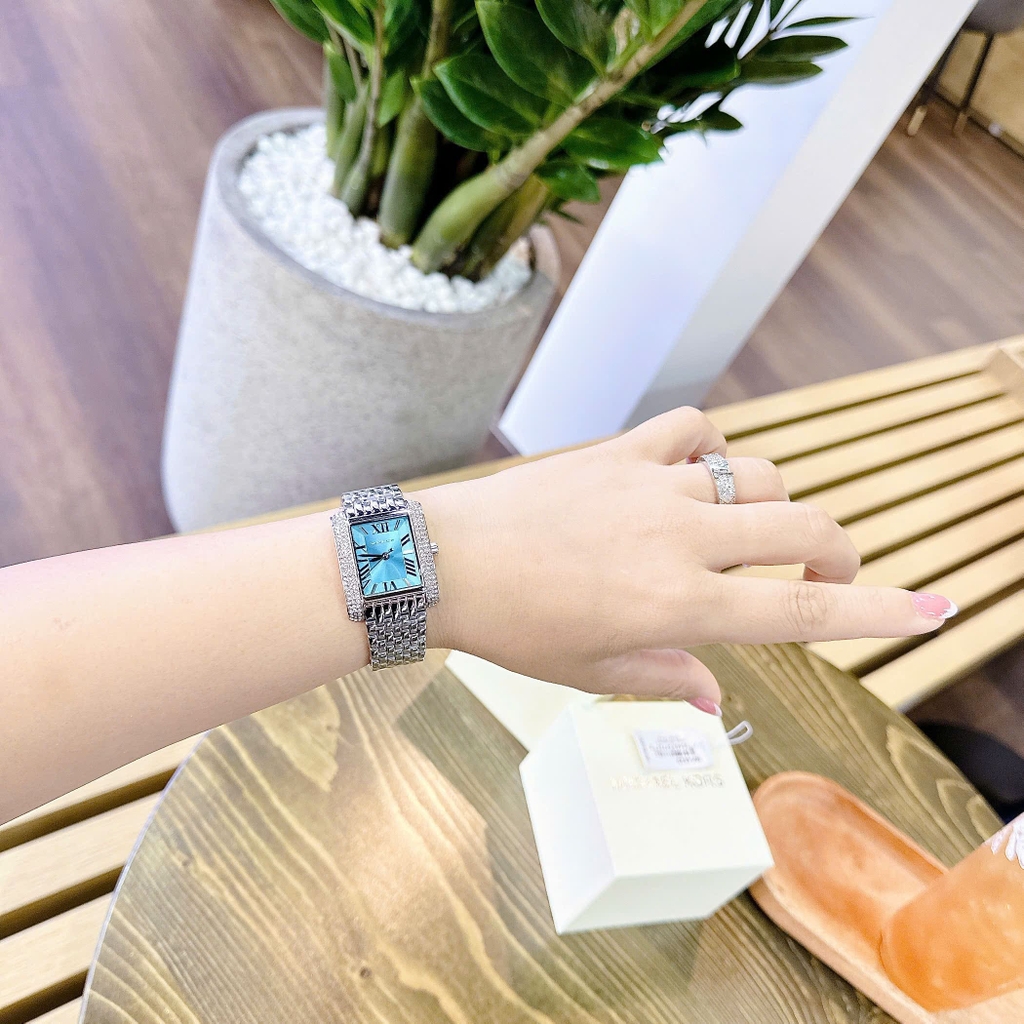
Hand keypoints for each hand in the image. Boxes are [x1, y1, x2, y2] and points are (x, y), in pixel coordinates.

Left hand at [415, 408, 955, 709]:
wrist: (444, 561)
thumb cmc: (514, 627)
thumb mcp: (591, 673)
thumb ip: (666, 680)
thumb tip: (714, 702)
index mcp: (678, 607)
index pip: (801, 614)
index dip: (879, 613)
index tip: (935, 607)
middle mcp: (679, 541)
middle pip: (803, 530)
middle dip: (839, 554)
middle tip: (828, 573)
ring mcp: (652, 487)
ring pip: (759, 476)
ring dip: (773, 504)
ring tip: (745, 529)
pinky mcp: (620, 451)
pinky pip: (693, 426)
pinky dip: (710, 446)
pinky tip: (694, 471)